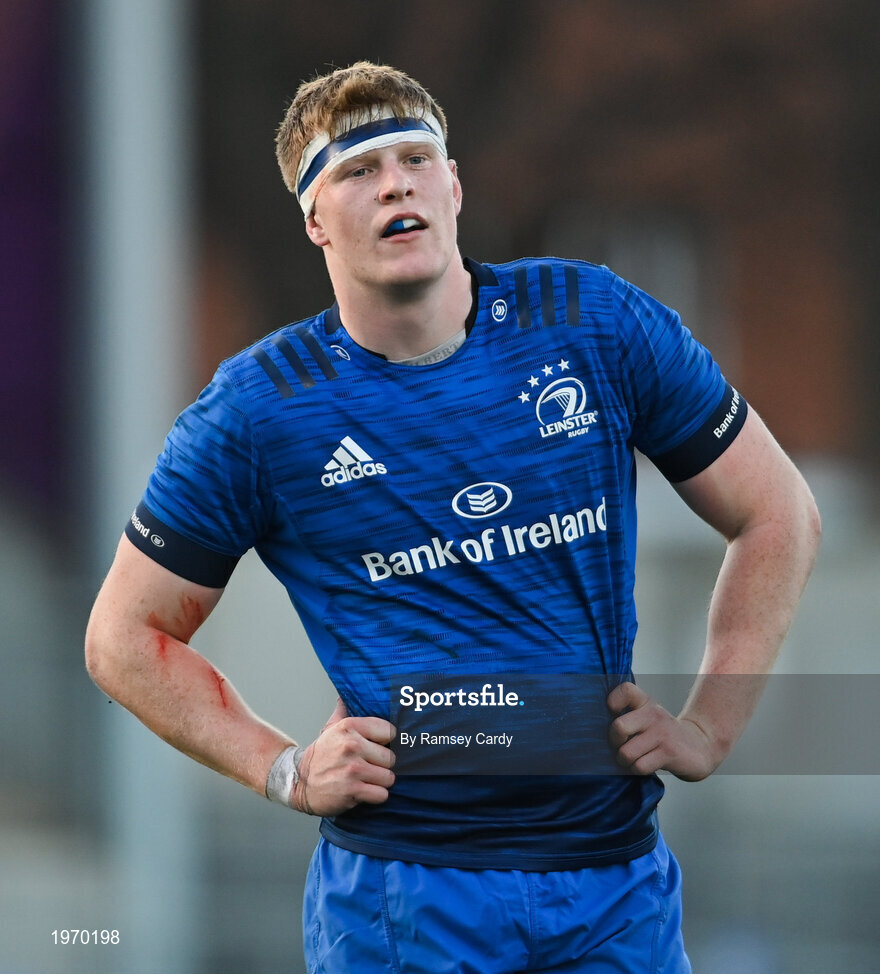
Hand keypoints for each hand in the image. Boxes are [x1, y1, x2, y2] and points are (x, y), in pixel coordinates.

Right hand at [291, 698, 396, 815]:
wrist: (299, 782)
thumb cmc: (320, 756)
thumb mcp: (329, 729)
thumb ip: (342, 711)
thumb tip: (345, 694)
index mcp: (348, 726)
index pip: (389, 731)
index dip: (386, 741)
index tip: (377, 746)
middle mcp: (351, 745)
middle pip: (391, 757)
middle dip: (382, 765)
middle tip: (368, 766)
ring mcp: (352, 768)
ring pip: (389, 777)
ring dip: (380, 782)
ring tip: (365, 779)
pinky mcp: (352, 790)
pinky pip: (382, 794)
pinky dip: (375, 796)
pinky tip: (363, 791)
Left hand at [606, 682, 720, 781]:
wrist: (699, 748)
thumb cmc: (662, 735)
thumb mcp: (647, 717)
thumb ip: (626, 716)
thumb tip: (595, 729)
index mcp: (645, 702)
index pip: (625, 690)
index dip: (613, 702)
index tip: (613, 714)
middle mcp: (653, 714)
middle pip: (618, 727)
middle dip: (614, 743)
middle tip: (620, 747)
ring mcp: (662, 733)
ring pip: (626, 752)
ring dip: (625, 761)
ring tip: (632, 759)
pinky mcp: (669, 753)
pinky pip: (640, 766)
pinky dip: (637, 770)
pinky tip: (644, 766)